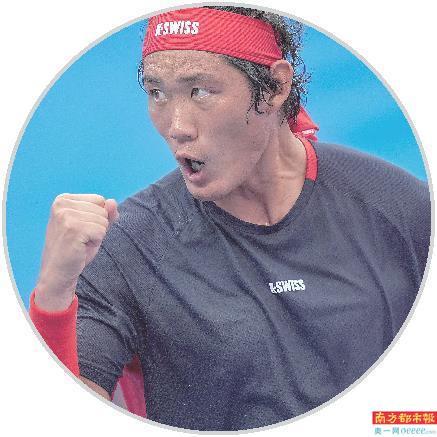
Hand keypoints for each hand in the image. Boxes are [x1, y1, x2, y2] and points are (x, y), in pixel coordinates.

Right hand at [35, 194, 118, 309]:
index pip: (99, 199)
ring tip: (80, 242)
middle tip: (80, 238)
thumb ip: (106, 213)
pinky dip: (96, 241)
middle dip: (98, 226)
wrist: (58, 271)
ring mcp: (66, 216)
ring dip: (97, 235)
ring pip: (103, 220)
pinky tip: (81, 247)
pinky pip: (101, 231)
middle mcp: (62, 205)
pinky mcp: (73, 229)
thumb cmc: (76, 248)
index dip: (97, 217)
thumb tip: (112, 202)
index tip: (81, 229)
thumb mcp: (93, 226)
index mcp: (64, 199)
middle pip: (102, 209)